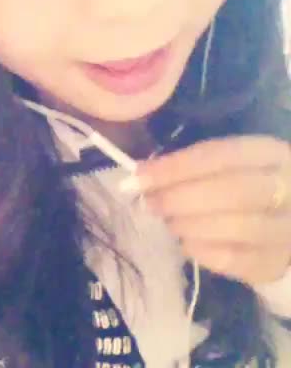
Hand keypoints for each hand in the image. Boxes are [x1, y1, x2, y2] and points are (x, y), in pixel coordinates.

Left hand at [136, 135, 290, 284]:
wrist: (280, 220)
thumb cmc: (240, 184)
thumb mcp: (223, 165)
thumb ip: (189, 167)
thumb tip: (140, 175)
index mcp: (269, 154)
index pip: (219, 155)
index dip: (176, 167)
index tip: (139, 177)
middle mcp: (288, 188)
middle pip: (233, 191)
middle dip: (182, 198)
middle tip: (151, 204)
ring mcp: (287, 227)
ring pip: (238, 227)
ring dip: (191, 225)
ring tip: (170, 223)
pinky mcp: (278, 262)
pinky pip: (239, 261)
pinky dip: (204, 252)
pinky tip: (187, 244)